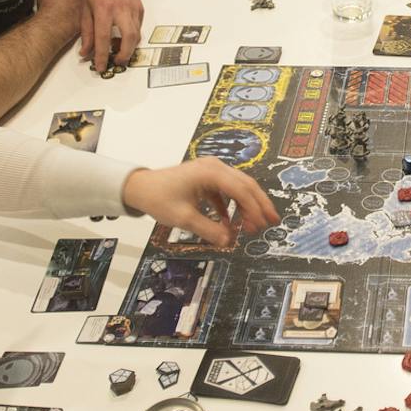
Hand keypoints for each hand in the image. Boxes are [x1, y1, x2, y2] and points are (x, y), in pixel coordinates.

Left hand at [77, 0, 143, 73]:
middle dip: (124, 55)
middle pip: (129, 38)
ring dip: (130, 47)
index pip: (103, 38)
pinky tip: (124, 37)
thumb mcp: (84, 8)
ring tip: (120, 52)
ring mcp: (133, 6)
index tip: (100, 67)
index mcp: (103, 8)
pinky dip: (133, 35)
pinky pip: (139, 25)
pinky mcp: (139, 5)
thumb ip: (86, 32)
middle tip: (117, 62)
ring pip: (137, 33)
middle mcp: (121, 7)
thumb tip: (85, 53)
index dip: (102, 56)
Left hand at [121, 158, 280, 246]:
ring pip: (238, 187)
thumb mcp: (184, 218)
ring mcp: (211, 170)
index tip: (262, 225)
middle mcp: (215, 167)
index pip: (241, 189)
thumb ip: (209, 230)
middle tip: (272, 222)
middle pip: (245, 184)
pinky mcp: (206, 178)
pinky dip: (231, 206)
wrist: (139, 187)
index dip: (255, 208)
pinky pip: (226, 191)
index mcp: (211, 172)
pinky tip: (231, 223)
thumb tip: (230, 242)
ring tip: (255, 225)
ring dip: (247, 206)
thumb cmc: (159, 199)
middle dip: (259, 204)